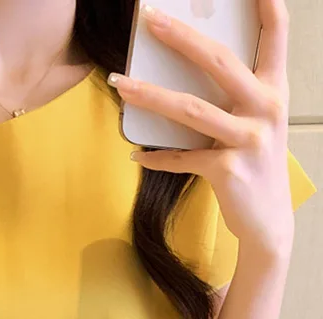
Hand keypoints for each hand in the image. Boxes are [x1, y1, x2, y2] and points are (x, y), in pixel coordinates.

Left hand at [110, 0, 293, 254]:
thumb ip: (232, 101)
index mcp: (275, 91)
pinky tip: (136, 154)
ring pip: (191, 109)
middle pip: (220, 62)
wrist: (268, 221)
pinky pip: (182, 158)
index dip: (265, 7)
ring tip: (119, 84)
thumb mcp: (253, 126)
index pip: (276, 36)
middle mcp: (267, 109)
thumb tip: (180, 80)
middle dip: (183, 37)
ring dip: (150, 95)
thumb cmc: (254, 167)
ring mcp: (249, 140)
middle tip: (150, 20)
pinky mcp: (228, 169)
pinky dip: (157, 157)